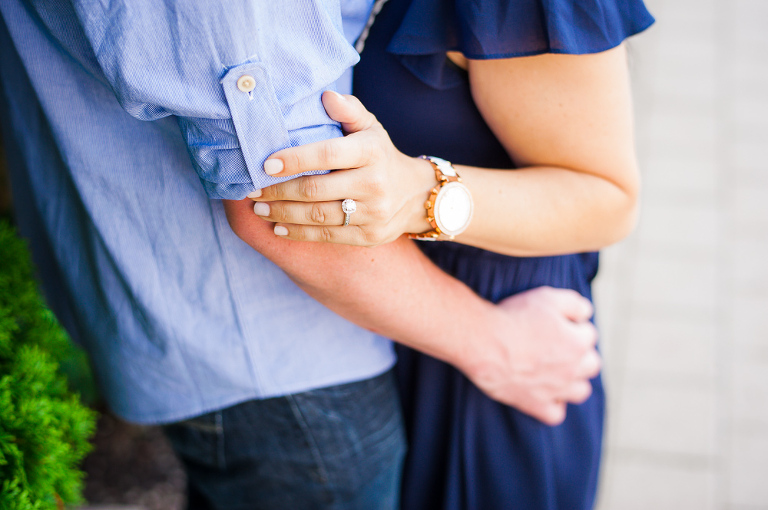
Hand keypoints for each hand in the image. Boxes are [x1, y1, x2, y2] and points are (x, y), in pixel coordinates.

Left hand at [250, 91, 434, 245]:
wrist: (416, 194)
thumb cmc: (380, 154)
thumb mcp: (370, 127)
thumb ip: (348, 110)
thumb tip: (326, 96)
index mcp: (371, 151)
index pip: (328, 154)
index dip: (295, 159)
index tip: (266, 164)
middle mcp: (374, 183)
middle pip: (317, 190)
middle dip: (279, 191)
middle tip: (252, 190)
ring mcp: (374, 212)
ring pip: (319, 216)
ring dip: (283, 213)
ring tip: (259, 208)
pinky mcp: (370, 236)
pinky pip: (328, 236)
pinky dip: (299, 233)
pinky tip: (278, 227)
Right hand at [457, 286, 601, 425]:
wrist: (483, 341)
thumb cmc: (514, 317)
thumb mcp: (548, 297)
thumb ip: (575, 304)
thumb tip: (587, 314)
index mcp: (578, 343)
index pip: (589, 333)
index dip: (572, 325)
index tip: (554, 322)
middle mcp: (573, 370)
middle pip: (592, 364)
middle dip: (579, 353)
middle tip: (556, 344)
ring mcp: (555, 390)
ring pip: (580, 391)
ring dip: (573, 380)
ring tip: (554, 370)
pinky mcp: (535, 404)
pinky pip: (555, 414)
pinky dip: (553, 405)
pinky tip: (543, 392)